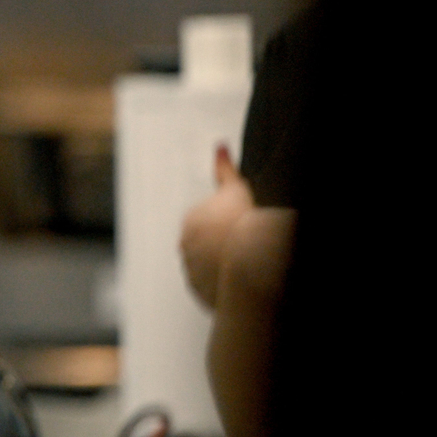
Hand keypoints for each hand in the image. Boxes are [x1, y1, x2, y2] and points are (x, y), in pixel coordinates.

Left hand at [179, 145, 252, 307]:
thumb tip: (219, 146)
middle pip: (210, 241)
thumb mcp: (237, 189)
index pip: (212, 218)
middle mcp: (185, 244)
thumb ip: (225, 168)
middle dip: (226, 242)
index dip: (233, 221)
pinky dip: (225, 284)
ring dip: (225, 264)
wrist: (251, 260)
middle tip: (250, 244)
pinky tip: (242, 280)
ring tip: (248, 263)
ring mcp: (192, 268)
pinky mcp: (201, 289)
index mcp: (192, 219)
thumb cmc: (246, 223)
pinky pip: (213, 286)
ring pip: (212, 264)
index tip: (245, 227)